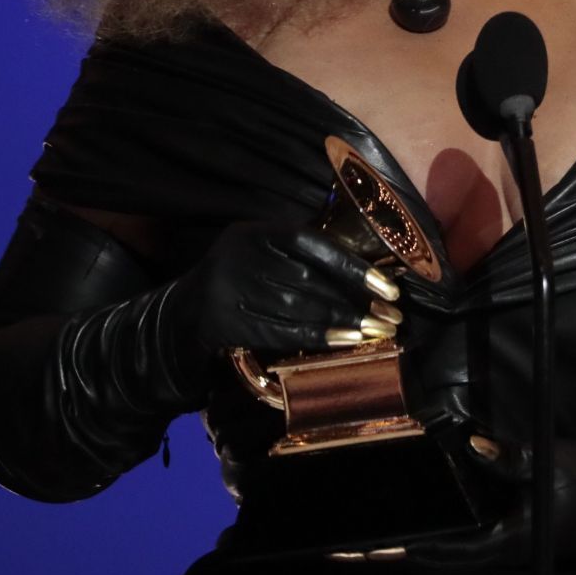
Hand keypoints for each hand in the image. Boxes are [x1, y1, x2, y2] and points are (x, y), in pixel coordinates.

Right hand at [166, 221, 400, 365]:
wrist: (184, 312)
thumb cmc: (241, 277)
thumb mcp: (262, 252)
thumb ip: (302, 254)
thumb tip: (369, 272)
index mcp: (253, 232)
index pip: (310, 244)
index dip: (352, 265)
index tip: (389, 286)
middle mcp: (240, 256)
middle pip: (308, 279)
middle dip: (355, 300)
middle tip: (391, 316)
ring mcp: (230, 290)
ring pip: (298, 307)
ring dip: (343, 322)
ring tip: (376, 331)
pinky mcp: (228, 323)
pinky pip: (282, 332)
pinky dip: (318, 338)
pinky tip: (345, 341)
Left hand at [400, 436, 575, 568]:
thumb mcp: (549, 465)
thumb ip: (508, 458)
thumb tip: (471, 444)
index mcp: (512, 538)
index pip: (455, 549)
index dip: (422, 547)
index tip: (389, 544)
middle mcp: (509, 544)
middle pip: (453, 547)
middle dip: (420, 537)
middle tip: (385, 526)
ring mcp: (514, 536)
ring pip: (466, 536)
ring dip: (440, 526)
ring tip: (405, 510)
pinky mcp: (520, 524)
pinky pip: (481, 524)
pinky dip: (461, 513)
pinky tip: (448, 493)